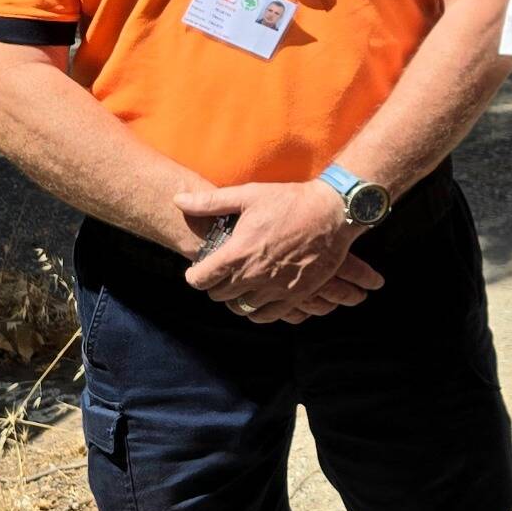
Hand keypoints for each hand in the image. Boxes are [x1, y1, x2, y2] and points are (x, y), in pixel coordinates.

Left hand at [178, 181, 384, 323]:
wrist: (334, 212)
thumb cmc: (290, 201)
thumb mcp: (249, 195)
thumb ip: (209, 202)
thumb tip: (177, 200)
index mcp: (238, 252)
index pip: (201, 279)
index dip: (195, 275)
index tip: (200, 270)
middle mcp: (254, 275)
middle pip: (219, 295)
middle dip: (216, 285)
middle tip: (223, 274)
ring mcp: (276, 288)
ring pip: (241, 308)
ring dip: (236, 299)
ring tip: (241, 286)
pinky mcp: (296, 295)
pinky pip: (267, 315)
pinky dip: (258, 311)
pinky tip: (260, 298)